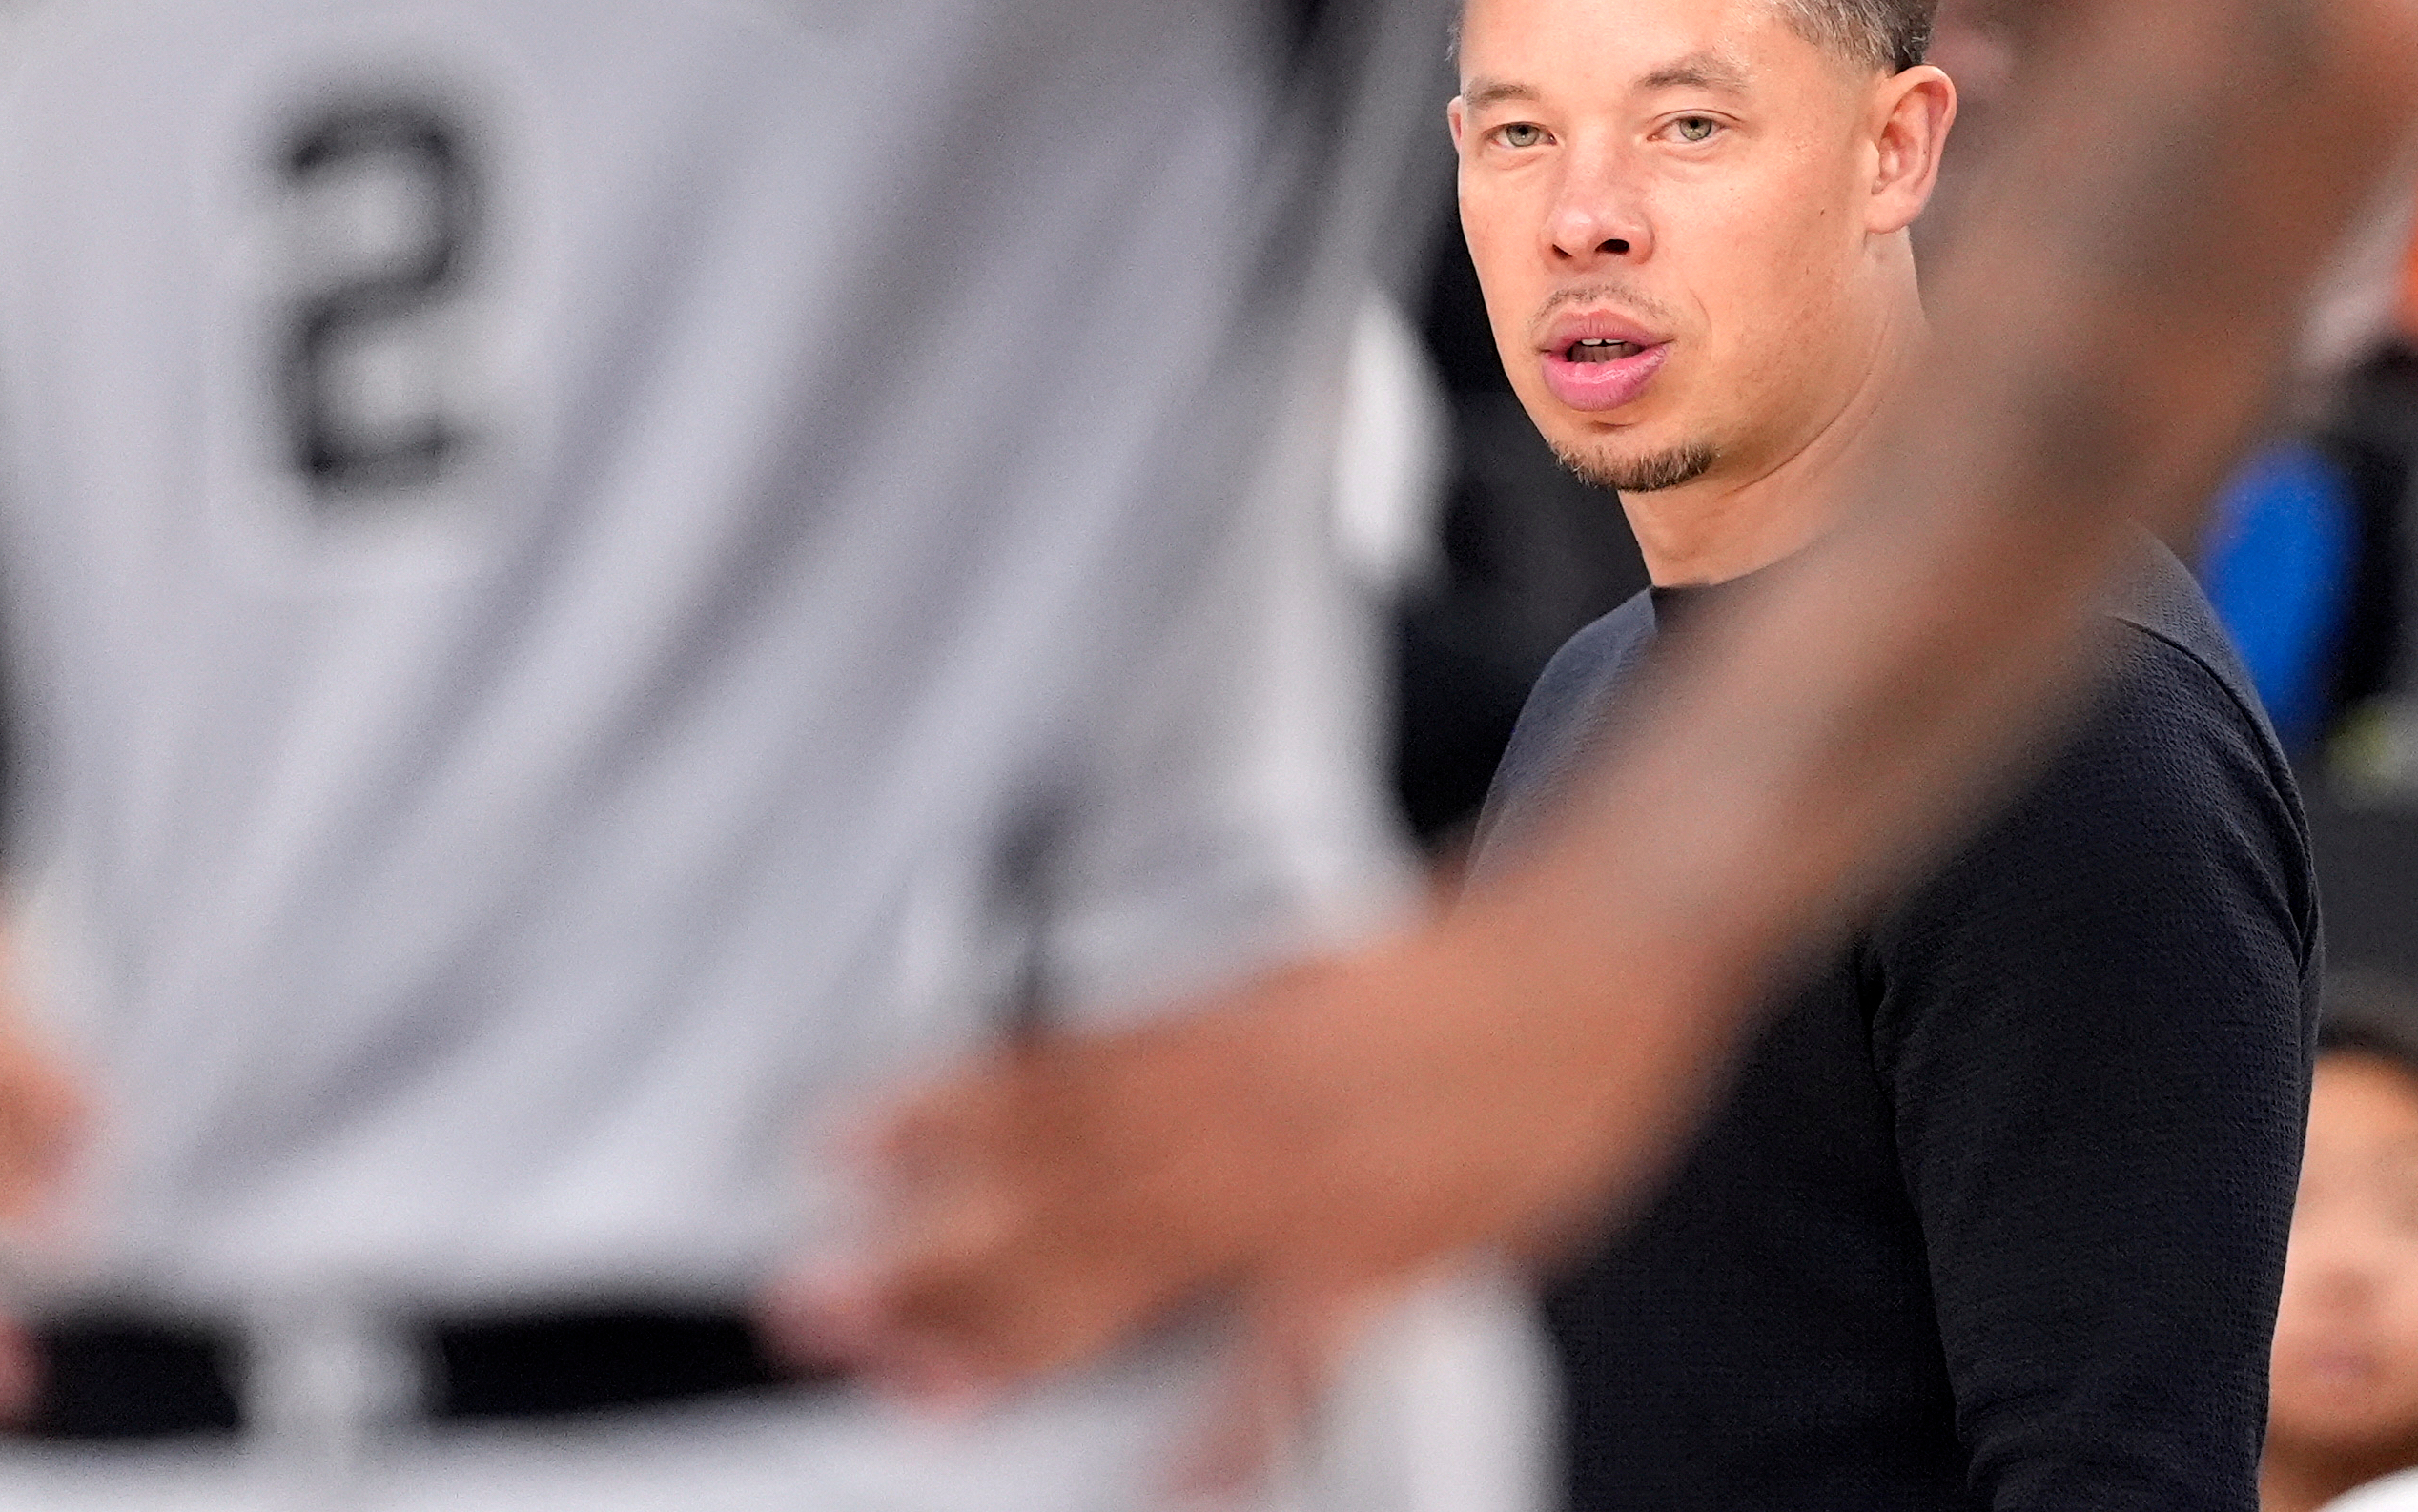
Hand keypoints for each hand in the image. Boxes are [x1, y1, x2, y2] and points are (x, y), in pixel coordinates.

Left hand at [769, 885, 1749, 1439]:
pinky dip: (1225, 1431)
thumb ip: (1201, 1028)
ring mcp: (1307, 1201)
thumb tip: (1096, 1063)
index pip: (1041, 1080)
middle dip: (925, 1255)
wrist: (1600, 958)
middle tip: (817, 1303)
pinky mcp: (1387, 1265)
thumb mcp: (1302, 966)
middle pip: (1051, 1196)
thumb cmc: (1457, 961)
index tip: (833, 1150)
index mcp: (1216, 1030)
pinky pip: (1289, 1366)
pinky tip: (1158, 1488)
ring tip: (915, 1383)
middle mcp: (1241, 1117)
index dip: (931, 1118)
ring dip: (1012, 1333)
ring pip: (1131, 1277)